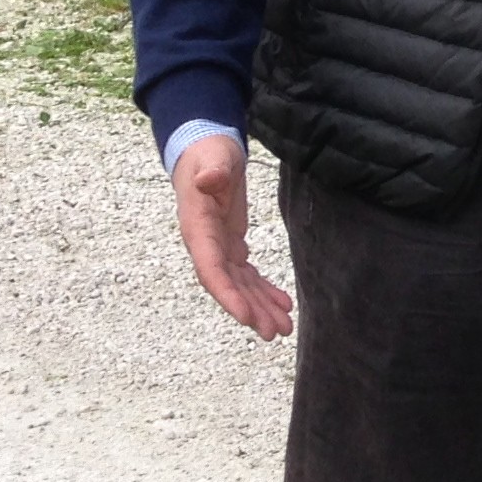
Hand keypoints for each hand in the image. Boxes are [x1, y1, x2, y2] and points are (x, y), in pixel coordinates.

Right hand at [173, 134, 294, 339]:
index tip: (246, 318)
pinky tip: (282, 304)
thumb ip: (211, 171)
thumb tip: (207, 180)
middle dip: (250, 309)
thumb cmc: (208, 151)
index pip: (210, 269)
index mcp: (198, 228)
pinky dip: (264, 289)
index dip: (227, 295)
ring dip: (260, 306)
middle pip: (227, 285)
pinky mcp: (231, 243)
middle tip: (273, 333)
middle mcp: (205, 244)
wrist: (205, 148)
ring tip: (283, 328)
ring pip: (239, 284)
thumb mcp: (212, 156)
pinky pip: (247, 273)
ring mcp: (218, 246)